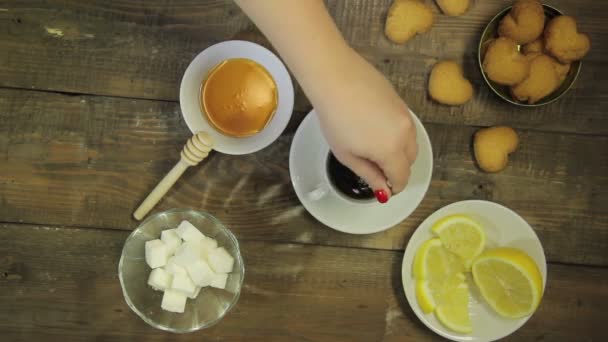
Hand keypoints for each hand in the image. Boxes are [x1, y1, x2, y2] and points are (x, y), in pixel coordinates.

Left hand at [314, 51, 416, 201]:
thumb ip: (369, 175)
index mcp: (391, 151)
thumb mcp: (347, 154)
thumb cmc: (335, 116)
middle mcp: (405, 133)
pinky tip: (376, 128)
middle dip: (397, 168)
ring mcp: (405, 115)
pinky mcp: (400, 101)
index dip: (394, 187)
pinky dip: (397, 133)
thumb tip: (383, 190)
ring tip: (375, 148)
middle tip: (378, 170)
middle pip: (410, 160)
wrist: (334, 77)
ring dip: (399, 151)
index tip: (385, 189)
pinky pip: (405, 125)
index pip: (402, 177)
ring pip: (411, 141)